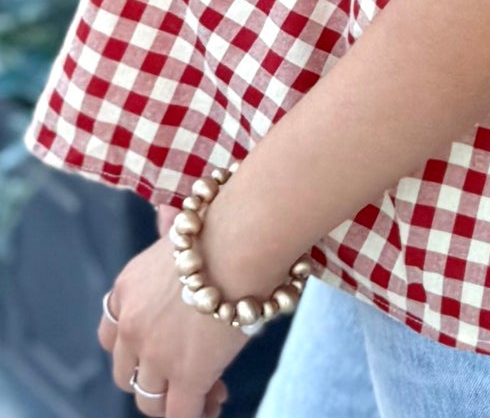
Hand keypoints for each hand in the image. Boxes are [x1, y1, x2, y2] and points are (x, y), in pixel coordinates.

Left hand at [101, 214, 245, 417]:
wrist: (242, 239)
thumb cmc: (226, 225)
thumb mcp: (180, 234)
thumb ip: (170, 245)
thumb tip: (173, 225)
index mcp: (127, 290)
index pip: (111, 337)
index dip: (136, 349)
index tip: (164, 348)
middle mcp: (131, 325)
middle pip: (127, 374)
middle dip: (155, 379)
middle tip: (186, 375)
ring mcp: (156, 354)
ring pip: (150, 400)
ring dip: (177, 400)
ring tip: (210, 393)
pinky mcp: (188, 375)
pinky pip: (180, 415)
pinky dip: (195, 414)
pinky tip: (213, 404)